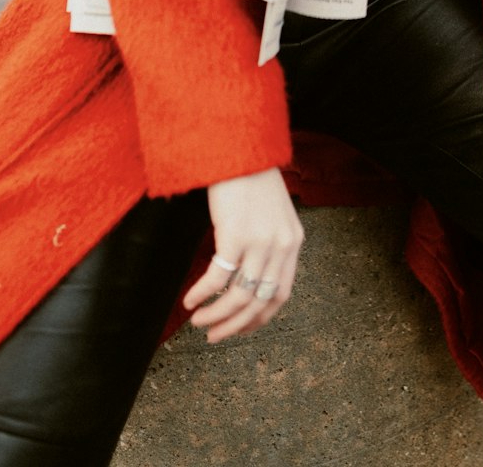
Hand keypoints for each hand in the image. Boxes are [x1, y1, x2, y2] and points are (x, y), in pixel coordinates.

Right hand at [183, 167, 303, 342]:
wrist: (239, 146)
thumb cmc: (250, 175)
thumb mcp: (272, 210)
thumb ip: (269, 240)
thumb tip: (249, 273)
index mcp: (293, 241)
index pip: (281, 295)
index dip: (259, 318)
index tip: (240, 328)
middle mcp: (281, 246)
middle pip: (260, 302)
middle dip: (235, 325)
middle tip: (214, 335)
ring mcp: (260, 242)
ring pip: (238, 297)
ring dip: (216, 316)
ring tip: (198, 321)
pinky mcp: (235, 236)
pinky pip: (217, 279)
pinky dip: (202, 295)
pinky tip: (189, 300)